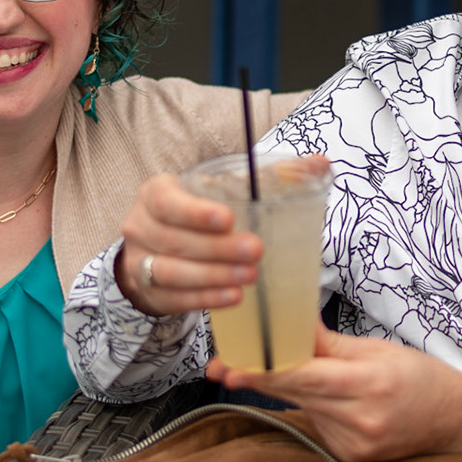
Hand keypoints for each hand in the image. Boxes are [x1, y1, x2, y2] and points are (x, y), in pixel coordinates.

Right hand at [113, 157, 330, 317]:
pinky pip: (176, 298)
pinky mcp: (150, 293)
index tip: (228, 218)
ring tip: (249, 277)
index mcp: (156, 193)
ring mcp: (141, 262)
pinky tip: (233, 296)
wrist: (160, 249)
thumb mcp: (224, 191)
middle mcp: (141, 226)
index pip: (168, 201)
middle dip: (217, 248)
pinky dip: (206, 299)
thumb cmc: (201, 214)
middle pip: (175, 240)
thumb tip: (321, 163)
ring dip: (213, 276)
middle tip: (255, 251)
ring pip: (172, 272)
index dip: (195, 212)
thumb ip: (272, 176)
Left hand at [209, 325, 461, 461]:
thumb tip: (287, 322)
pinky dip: (314, 409)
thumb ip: (327, 342)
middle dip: (261, 376)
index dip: (264, 371)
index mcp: (370, 382)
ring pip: (304, 409)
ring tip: (301, 374)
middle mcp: (361, 418)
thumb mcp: (377, 349)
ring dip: (291, 390)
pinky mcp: (351, 457)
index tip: (229, 367)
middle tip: (222, 364)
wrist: (456, 421)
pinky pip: (317, 426)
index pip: (304, 376)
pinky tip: (332, 400)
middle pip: (297, 393)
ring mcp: (355, 443)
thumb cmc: (420, 377)